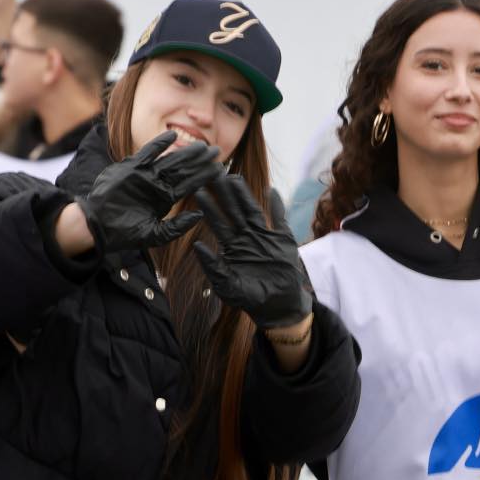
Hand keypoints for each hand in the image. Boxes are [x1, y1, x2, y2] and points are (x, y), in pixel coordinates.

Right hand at [76, 131, 223, 254]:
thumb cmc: (124, 234)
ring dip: (186, 152)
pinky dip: (159, 144)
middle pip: (184, 169)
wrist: (97, 226)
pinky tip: (172, 135)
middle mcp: (158, 184)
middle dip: (201, 161)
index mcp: (165, 198)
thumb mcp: (156, 235)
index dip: (205, 176)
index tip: (220, 169)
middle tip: (216, 152)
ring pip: (171, 160)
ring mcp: (146, 175)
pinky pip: (147, 153)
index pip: (190, 184)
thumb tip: (200, 216)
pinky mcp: (131, 168)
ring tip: (203, 145)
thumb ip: (177, 227)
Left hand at [191, 175, 312, 328]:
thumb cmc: (250, 298)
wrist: (278, 306)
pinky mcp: (283, 239)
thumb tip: (196, 245)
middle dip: (224, 192)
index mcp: (232, 246)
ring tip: (235, 177)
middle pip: (233, 209)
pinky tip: (272, 190)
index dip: (209, 206)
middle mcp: (246, 237)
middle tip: (213, 173)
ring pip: (253, 209)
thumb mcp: (227, 286)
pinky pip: (280, 219)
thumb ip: (213, 266)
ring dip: (245, 194)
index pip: (218, 221)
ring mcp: (264, 236)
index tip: (198, 190)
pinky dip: (277, 205)